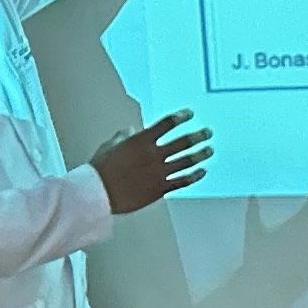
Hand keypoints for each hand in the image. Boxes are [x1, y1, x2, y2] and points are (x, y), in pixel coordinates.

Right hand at [93, 111, 213, 215]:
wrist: (97, 193)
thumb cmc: (100, 169)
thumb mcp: (110, 147)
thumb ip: (123, 137)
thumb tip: (130, 130)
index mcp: (141, 140)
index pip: (167, 124)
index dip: (181, 117)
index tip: (189, 114)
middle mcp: (154, 155)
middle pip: (184, 142)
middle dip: (198, 136)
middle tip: (207, 132)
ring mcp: (159, 172)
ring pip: (187, 161)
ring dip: (201, 154)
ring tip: (209, 150)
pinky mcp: (160, 189)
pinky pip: (183, 181)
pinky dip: (194, 175)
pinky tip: (202, 171)